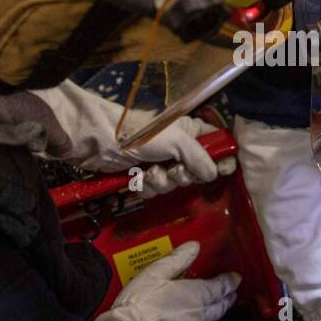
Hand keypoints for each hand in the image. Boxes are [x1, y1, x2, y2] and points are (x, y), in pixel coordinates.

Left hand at [32, 82, 219, 190]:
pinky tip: (135, 178)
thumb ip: (199, 156)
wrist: (98, 142)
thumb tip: (214, 173)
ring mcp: (158, 162)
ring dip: (160, 182)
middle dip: (181, 175)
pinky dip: (144, 186)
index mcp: (188, 131)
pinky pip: (153, 190)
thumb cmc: (139, 134)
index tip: (222, 170)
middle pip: (194, 171)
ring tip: (147, 171)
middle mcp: (176, 147)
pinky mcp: (140, 175)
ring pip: (172, 184)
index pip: (215, 143)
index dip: (221, 158)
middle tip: (172, 169)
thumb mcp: (176, 140)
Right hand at [104, 242, 238, 320]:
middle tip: (231, 295)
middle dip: (226, 300)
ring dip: (208, 318)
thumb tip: (194, 246)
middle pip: (219, 308)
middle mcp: (199, 317)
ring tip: (207, 313)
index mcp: (196, 295)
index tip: (236, 279)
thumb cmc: (142, 302)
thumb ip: (177, 259)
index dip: (229, 282)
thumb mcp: (156, 273)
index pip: (220, 288)